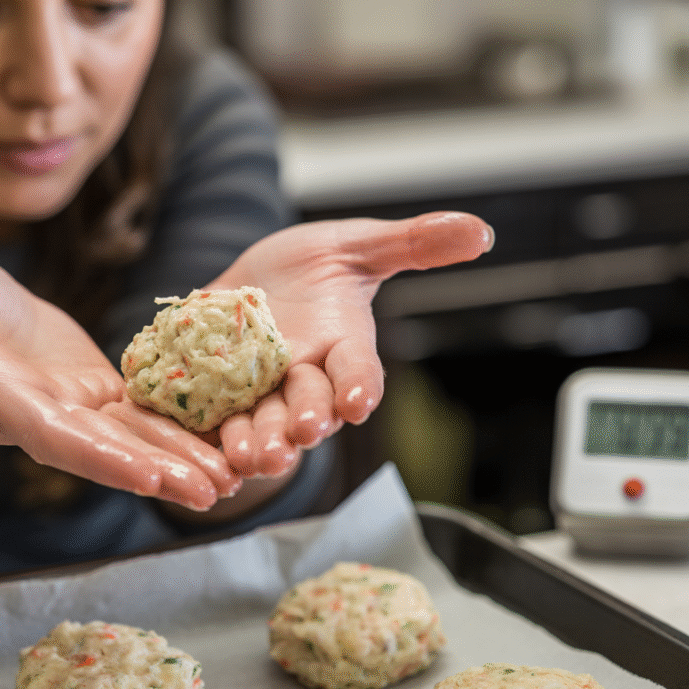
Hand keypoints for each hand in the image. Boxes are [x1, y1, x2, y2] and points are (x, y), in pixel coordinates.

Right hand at [0, 247, 239, 509]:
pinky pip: (143, 416)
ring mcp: (72, 409)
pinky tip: (226, 440)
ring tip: (235, 479)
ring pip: (131, 440)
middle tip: (213, 492)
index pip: (49, 433)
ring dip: (180, 460)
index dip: (97, 454)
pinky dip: (181, 430)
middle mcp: (40, 415)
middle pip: (102, 450)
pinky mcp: (98, 394)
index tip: (147, 475)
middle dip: (155, 471)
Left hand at [208, 211, 493, 476]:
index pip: (359, 370)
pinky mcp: (219, 396)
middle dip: (307, 419)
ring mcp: (262, 392)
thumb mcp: (356, 246)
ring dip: (261, 442)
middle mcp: (306, 377)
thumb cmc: (312, 266)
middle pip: (311, 406)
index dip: (359, 385)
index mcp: (343, 345)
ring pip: (265, 424)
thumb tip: (479, 232)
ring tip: (254, 456)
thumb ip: (412, 243)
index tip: (357, 401)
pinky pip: (218, 422)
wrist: (249, 281)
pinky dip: (214, 438)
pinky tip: (208, 452)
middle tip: (302, 432)